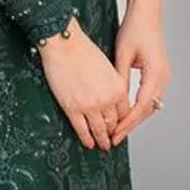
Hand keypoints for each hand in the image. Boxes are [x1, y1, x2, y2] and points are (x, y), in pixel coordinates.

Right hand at [37, 17, 131, 150]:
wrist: (64, 44)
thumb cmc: (83, 50)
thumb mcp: (107, 67)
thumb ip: (111, 84)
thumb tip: (110, 96)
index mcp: (118, 87)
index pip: (125, 112)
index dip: (123, 122)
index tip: (120, 127)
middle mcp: (107, 99)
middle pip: (113, 123)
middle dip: (113, 133)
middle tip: (112, 140)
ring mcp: (89, 106)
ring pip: (99, 130)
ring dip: (101, 140)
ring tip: (102, 145)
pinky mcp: (72, 108)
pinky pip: (82, 129)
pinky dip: (86, 138)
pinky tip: (88, 143)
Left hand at [109, 10, 170, 143]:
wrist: (146, 12)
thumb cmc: (135, 28)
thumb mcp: (123, 54)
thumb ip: (120, 79)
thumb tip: (114, 100)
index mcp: (155, 73)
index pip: (141, 106)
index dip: (127, 123)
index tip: (115, 134)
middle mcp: (163, 77)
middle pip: (148, 110)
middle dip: (131, 125)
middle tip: (114, 138)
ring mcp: (163, 75)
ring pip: (150, 105)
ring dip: (135, 117)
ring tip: (118, 129)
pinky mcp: (159, 73)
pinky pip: (150, 96)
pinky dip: (138, 107)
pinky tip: (126, 112)